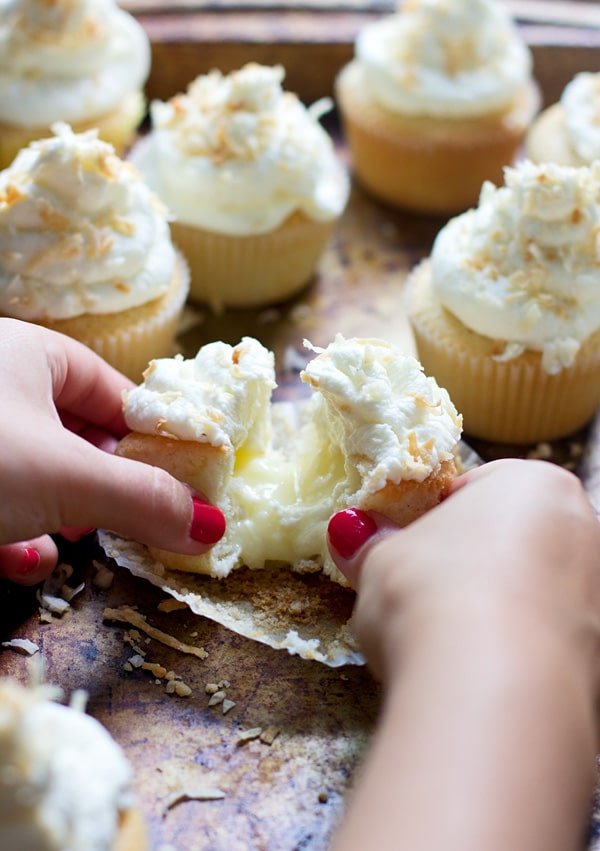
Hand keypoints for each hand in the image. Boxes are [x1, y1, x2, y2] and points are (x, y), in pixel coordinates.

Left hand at [0, 319, 224, 585]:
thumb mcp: (68, 478)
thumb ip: (142, 499)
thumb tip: (211, 526)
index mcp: (28, 354)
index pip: (114, 390)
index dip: (155, 436)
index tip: (185, 477)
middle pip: (78, 436)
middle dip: (105, 485)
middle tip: (130, 514)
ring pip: (37, 476)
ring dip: (60, 518)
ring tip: (71, 538)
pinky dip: (15, 536)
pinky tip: (19, 559)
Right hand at [329, 458, 599, 683]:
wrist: (490, 695)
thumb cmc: (433, 596)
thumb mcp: (380, 561)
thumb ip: (371, 543)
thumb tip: (350, 532)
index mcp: (537, 483)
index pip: (477, 489)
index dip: (434, 522)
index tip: (408, 552)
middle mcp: (586, 531)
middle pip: (515, 539)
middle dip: (473, 564)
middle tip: (424, 597)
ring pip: (536, 594)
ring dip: (498, 612)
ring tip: (449, 645)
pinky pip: (548, 645)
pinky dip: (519, 656)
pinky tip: (482, 678)